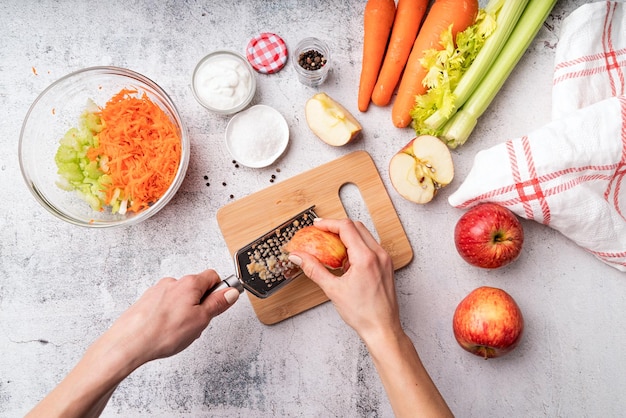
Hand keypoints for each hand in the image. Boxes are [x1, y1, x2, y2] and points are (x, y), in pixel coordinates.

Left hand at [26, 269, 239, 417]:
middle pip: (197, 288)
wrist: (128, 344)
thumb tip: (231, 292)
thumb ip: (218, 303)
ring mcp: (157, 291)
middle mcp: (172, 282)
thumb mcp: (201, 320)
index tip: (219, 305)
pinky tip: (166, 331)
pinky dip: (170, 316)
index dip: (219, 290)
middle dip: (201, 305)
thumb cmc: (163, 332)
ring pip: (181, 298)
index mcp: (189, 283)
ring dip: (185, 311)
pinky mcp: (146, 302)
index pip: (213, 276)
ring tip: (179, 331)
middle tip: (198, 324)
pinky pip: (166, 305)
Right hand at [289, 220, 452, 416]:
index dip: (329, 223)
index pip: (346, 227)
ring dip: (347, 235)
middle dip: (337, 226)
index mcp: (366, 258)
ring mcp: (385, 259)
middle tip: (321, 232)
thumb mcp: (333, 290)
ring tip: (331, 246)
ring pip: (364, 235)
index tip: (316, 225)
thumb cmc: (362, 313)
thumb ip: (313, 269)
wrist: (382, 328)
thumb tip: (298, 257)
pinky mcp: (386, 265)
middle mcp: (379, 254)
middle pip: (356, 226)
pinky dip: (356, 246)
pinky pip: (370, 246)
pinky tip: (345, 259)